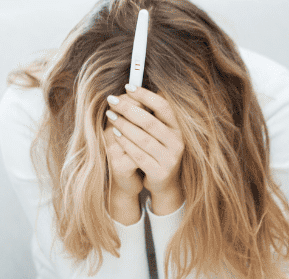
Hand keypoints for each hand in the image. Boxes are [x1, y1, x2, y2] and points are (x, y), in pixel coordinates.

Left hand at [105, 84, 184, 214]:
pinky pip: (138, 155)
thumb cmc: (157, 150)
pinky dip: (125, 143)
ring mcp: (169, 159)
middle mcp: (177, 143)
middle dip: (128, 108)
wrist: (163, 182)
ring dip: (124, 125)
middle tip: (112, 100)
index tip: (127, 86)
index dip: (145, 95)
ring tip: (110, 115)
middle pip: (150, 122)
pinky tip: (114, 133)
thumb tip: (135, 87)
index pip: (163, 107)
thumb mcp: (160, 132)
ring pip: (142, 139)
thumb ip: (151, 113)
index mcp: (178, 128)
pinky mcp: (159, 172)